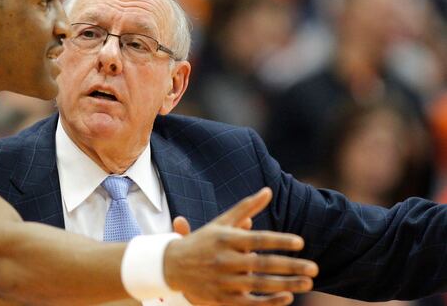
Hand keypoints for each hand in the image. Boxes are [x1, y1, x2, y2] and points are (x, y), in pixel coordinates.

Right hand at [163, 188, 317, 305]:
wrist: (171, 266)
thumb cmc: (203, 241)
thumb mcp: (222, 222)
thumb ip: (246, 208)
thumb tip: (268, 191)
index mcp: (226, 238)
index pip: (257, 239)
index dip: (279, 241)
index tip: (300, 242)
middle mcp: (225, 259)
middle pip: (262, 263)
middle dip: (290, 266)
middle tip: (314, 267)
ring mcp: (223, 280)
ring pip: (259, 284)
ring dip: (286, 284)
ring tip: (308, 282)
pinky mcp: (222, 299)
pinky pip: (250, 302)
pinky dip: (269, 301)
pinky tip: (288, 297)